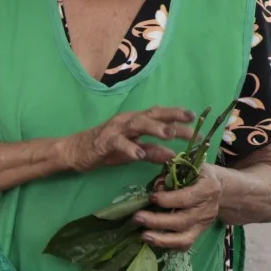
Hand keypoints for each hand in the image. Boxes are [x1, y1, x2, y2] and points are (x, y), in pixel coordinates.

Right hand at [60, 108, 194, 172]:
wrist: (74, 152)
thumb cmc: (104, 150)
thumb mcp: (132, 152)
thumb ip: (152, 152)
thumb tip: (173, 155)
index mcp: (136, 121)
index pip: (160, 115)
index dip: (177, 115)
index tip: (196, 119)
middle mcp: (127, 120)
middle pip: (152, 115)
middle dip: (172, 117)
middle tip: (190, 123)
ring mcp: (115, 129)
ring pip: (137, 123)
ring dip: (154, 128)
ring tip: (168, 134)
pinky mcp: (103, 141)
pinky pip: (118, 142)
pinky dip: (129, 147)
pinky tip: (139, 154)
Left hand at [135, 166, 223, 250]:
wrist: (219, 188)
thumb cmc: (198, 175)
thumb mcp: (189, 167)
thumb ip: (172, 174)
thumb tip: (156, 187)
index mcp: (207, 189)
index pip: (186, 198)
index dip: (168, 200)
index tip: (151, 197)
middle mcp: (207, 209)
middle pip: (183, 221)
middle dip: (157, 221)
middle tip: (137, 218)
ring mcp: (204, 224)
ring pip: (184, 238)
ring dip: (162, 239)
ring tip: (143, 236)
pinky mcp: (199, 233)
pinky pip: (185, 245)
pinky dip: (169, 245)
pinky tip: (153, 241)